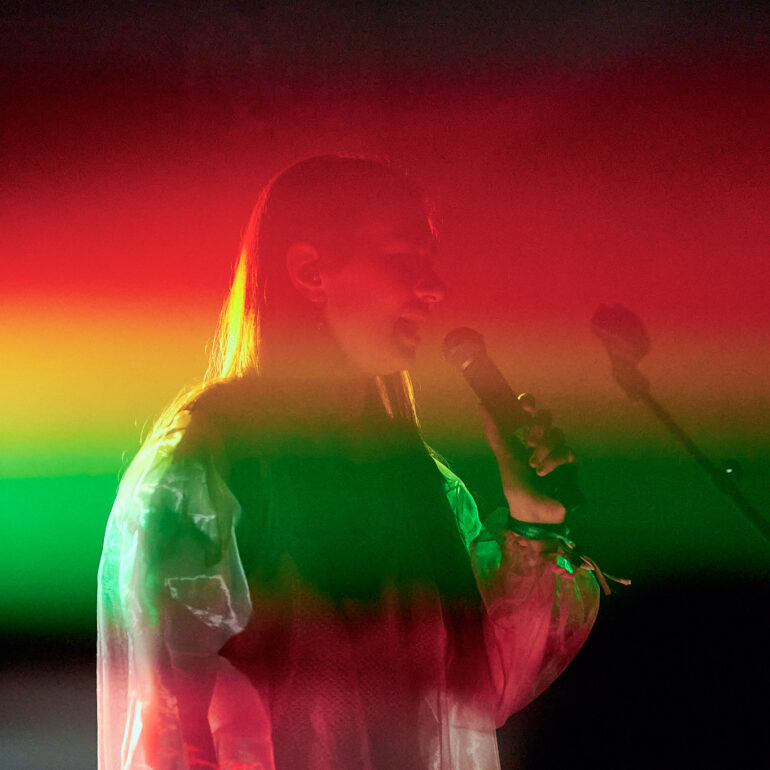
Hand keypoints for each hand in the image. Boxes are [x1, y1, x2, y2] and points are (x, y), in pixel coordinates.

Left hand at [479, 394, 574, 524]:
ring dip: (543, 448)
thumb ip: (494, 432)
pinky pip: (566, 451)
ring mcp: (556, 449)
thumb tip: (481, 404)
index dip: (527, 402)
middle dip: (538, 426)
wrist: (532, 513)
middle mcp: (540, 438)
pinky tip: (542, 472)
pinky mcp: (569, 463)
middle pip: (545, 416)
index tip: (525, 408)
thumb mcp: (504, 457)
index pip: (527, 409)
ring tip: (533, 465)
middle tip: (529, 441)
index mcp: (522, 434)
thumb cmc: (516, 485)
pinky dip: (552, 461)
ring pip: (557, 433)